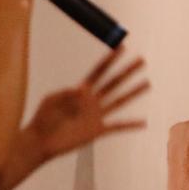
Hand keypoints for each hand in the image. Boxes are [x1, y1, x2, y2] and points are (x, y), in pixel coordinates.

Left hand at [27, 48, 149, 159]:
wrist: (41, 142)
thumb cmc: (42, 119)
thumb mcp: (50, 101)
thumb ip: (65, 94)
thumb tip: (81, 89)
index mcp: (80, 90)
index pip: (99, 71)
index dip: (110, 59)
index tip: (121, 48)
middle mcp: (91, 100)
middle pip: (114, 82)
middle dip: (127, 71)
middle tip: (142, 60)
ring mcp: (96, 115)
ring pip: (119, 101)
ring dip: (134, 92)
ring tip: (147, 83)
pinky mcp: (97, 131)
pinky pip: (117, 127)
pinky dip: (130, 125)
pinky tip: (143, 123)